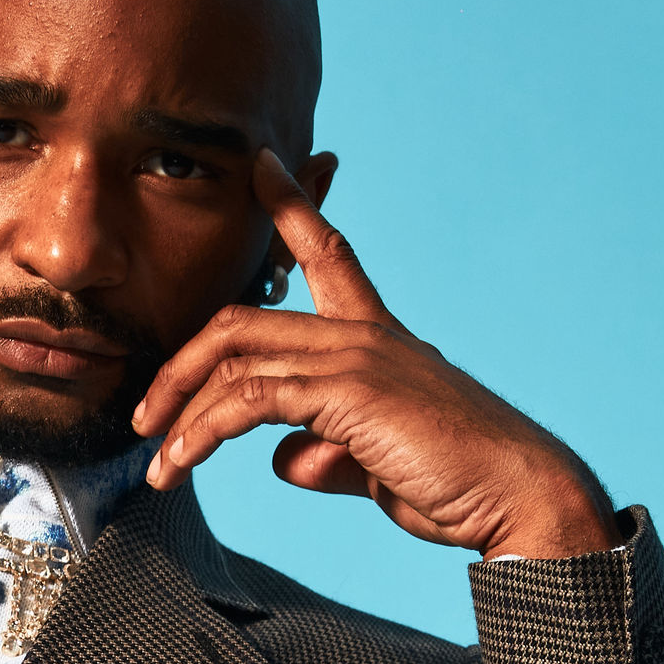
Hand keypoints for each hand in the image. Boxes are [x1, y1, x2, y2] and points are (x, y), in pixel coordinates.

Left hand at [133, 149, 619, 560]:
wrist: (519, 500)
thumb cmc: (461, 486)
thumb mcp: (376, 465)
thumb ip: (327, 452)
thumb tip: (283, 458)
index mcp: (378, 337)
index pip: (329, 253)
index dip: (291, 206)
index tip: (263, 163)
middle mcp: (364, 334)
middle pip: (242, 321)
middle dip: (181, 366)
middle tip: (144, 416)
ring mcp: (355, 356)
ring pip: (233, 361)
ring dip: (181, 414)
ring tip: (156, 467)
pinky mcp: (345, 392)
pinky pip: (246, 400)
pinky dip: (202, 433)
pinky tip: (182, 467)